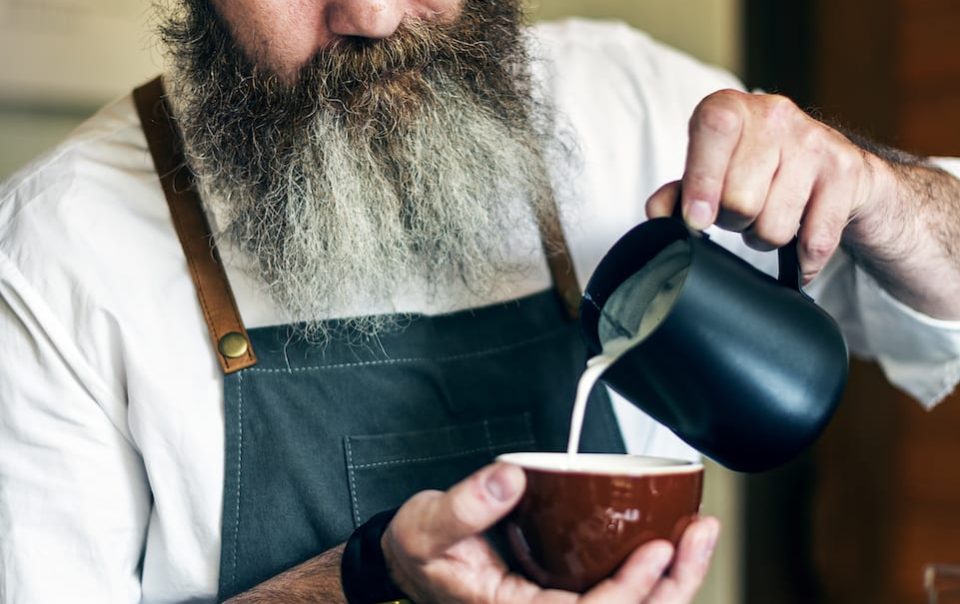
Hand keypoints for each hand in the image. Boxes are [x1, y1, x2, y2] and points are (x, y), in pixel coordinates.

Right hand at [381, 462, 719, 602]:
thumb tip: (510, 477)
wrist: (413, 561)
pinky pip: (620, 590)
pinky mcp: (567, 590)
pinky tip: (676, 543)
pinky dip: (655, 571)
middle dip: (673, 585)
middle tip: (700, 537)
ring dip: (674, 578)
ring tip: (701, 535)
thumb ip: (464, 505)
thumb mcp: (426, 526)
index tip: (657, 549)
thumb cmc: (420, 552)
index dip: (629, 591)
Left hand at [646, 89, 892, 282]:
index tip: (697, 219)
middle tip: (740, 214)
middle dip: (734, 222)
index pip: (713, 131)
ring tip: (768, 218)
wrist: (835, 165)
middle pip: (741, 199)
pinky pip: (815, 241)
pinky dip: (804, 259)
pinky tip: (800, 246)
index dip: (702, 182)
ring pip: (775, 227)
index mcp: (731, 109)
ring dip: (765, 238)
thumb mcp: (712, 171)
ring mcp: (815, 142)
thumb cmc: (757, 168)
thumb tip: (658, 214)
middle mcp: (774, 116)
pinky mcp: (846, 172)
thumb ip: (678, 192)